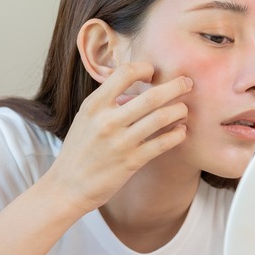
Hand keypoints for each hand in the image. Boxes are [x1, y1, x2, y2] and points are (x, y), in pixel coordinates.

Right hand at [46, 62, 191, 212]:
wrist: (67, 186)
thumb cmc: (79, 149)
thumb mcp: (85, 118)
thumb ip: (108, 101)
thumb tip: (136, 87)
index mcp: (94, 105)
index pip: (125, 73)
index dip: (145, 68)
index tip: (153, 73)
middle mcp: (107, 121)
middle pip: (151, 96)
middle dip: (176, 86)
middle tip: (187, 83)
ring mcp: (120, 142)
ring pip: (160, 118)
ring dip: (179, 110)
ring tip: (184, 109)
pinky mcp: (131, 162)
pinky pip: (162, 144)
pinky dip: (177, 135)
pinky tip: (181, 131)